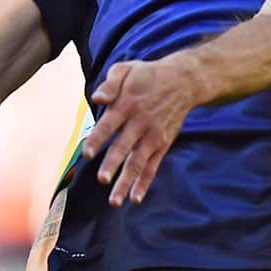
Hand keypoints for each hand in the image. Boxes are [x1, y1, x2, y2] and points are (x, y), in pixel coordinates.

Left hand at [81, 58, 197, 206]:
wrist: (183, 81)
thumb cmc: (147, 75)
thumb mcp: (126, 70)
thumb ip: (110, 84)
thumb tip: (97, 98)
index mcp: (127, 104)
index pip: (109, 124)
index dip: (98, 139)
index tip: (87, 153)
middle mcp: (141, 122)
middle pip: (124, 146)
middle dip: (113, 164)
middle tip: (102, 179)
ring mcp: (153, 135)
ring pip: (138, 162)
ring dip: (126, 181)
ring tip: (114, 201)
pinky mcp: (163, 144)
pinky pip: (153, 166)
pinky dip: (144, 183)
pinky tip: (135, 198)